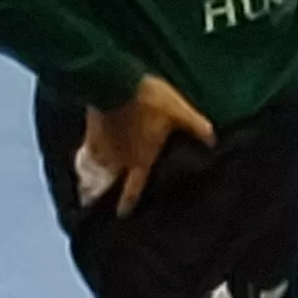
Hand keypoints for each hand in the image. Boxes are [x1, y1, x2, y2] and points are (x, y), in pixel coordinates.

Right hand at [82, 76, 217, 214]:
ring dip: (93, 182)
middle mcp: (119, 160)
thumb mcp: (179, 111)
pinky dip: (86, 160)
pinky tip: (84, 161)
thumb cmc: (149, 100)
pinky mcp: (91, 133)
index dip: (127, 203)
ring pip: (97, 171)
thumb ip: (195, 127)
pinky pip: (88, 152)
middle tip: (101, 206)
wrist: (115, 82)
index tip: (121, 215)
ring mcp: (103, 148)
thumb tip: (214, 142)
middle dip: (107, 196)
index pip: (133, 189)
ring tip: (88, 191)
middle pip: (111, 184)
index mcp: (140, 159)